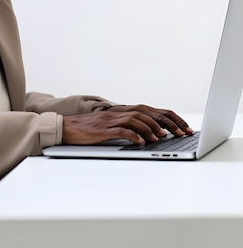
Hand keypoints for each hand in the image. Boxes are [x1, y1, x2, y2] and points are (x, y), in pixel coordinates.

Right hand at [62, 104, 192, 145]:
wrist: (67, 127)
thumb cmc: (91, 129)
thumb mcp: (113, 126)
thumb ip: (131, 127)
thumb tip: (153, 136)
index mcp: (125, 110)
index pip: (154, 110)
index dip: (171, 118)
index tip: (185, 128)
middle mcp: (120, 112)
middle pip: (149, 112)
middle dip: (168, 123)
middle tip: (182, 134)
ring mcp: (112, 119)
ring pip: (136, 119)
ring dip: (151, 128)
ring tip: (162, 138)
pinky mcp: (103, 129)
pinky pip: (121, 130)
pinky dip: (133, 135)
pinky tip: (141, 142)